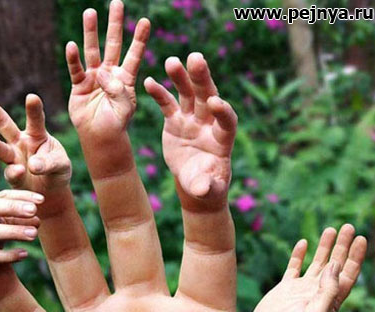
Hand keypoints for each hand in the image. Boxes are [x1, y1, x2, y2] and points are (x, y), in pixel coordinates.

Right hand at [0, 87, 70, 193]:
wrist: (52, 193)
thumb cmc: (57, 171)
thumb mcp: (61, 165)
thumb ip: (50, 163)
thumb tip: (32, 165)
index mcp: (37, 133)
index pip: (35, 119)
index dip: (33, 109)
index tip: (32, 97)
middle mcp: (21, 142)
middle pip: (2, 122)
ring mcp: (14, 159)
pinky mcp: (13, 177)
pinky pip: (12, 173)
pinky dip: (16, 173)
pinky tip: (19, 170)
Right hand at [0, 190, 42, 269]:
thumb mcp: (10, 223)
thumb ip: (23, 219)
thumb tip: (36, 220)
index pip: (2, 196)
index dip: (21, 196)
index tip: (41, 200)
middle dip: (12, 208)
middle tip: (33, 210)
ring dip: (13, 232)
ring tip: (34, 234)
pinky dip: (9, 255)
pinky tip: (25, 254)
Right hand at [66, 0, 149, 141]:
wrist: (100, 138)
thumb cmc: (116, 125)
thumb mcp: (124, 109)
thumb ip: (117, 90)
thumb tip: (101, 73)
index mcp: (126, 79)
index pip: (134, 55)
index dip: (139, 39)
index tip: (146, 21)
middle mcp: (110, 74)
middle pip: (113, 44)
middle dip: (115, 24)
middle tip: (117, 3)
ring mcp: (94, 78)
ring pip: (93, 50)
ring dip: (91, 32)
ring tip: (90, 13)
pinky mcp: (79, 85)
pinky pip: (76, 69)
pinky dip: (73, 58)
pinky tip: (72, 45)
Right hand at [145, 53, 236, 204]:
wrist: (194, 182)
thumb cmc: (206, 187)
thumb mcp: (207, 190)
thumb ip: (207, 187)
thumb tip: (204, 189)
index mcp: (221, 139)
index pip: (226, 121)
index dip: (223, 111)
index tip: (216, 102)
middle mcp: (208, 123)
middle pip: (208, 97)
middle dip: (202, 79)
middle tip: (195, 59)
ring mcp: (192, 119)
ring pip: (188, 94)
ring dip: (180, 77)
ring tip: (171, 61)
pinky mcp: (175, 120)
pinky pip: (167, 103)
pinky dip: (159, 92)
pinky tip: (148, 81)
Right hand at [248, 224, 366, 311]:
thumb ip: (328, 290)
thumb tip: (335, 265)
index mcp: (331, 302)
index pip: (347, 275)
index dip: (355, 257)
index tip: (361, 239)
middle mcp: (319, 294)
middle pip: (335, 265)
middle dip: (343, 246)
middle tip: (349, 226)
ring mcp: (302, 290)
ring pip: (318, 264)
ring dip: (325, 247)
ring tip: (331, 229)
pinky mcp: (285, 289)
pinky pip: (294, 267)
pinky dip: (299, 255)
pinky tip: (304, 242)